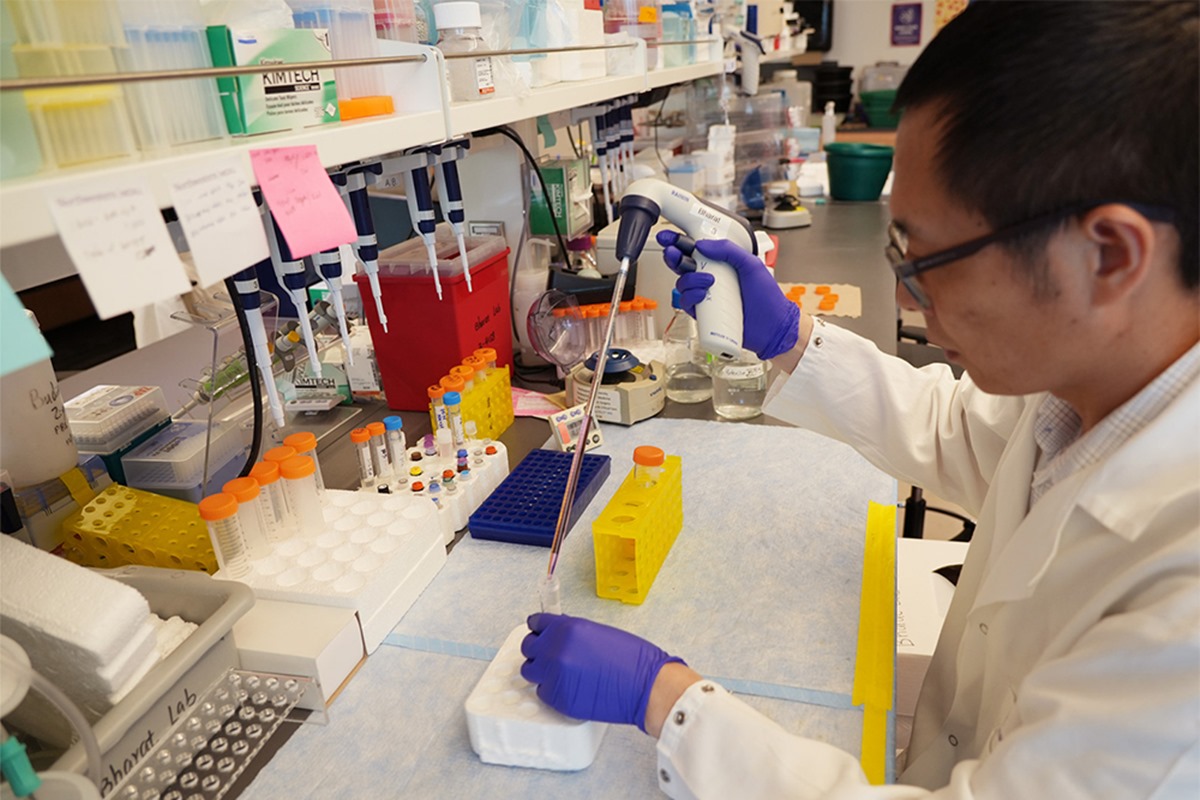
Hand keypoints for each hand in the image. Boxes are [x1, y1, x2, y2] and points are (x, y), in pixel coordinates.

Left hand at [520, 613, 683, 731]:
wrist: (646, 686)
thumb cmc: (631, 658)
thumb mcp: (597, 632)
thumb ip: (571, 632)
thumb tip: (555, 634)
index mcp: (566, 628)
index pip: (536, 623)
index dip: (539, 628)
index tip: (540, 632)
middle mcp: (555, 650)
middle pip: (528, 648)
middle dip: (538, 650)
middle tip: (550, 655)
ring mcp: (555, 676)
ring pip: (530, 672)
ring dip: (541, 671)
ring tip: (560, 673)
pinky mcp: (558, 699)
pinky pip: (543, 693)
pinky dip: (552, 690)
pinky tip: (570, 687)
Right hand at [656, 231, 799, 359]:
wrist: (772, 327)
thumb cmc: (767, 298)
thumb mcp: (751, 265)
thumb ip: (729, 250)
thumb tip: (703, 244)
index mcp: (721, 263)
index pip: (696, 249)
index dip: (679, 243)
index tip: (668, 238)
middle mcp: (711, 277)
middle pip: (682, 265)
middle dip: (674, 257)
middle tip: (675, 255)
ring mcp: (706, 295)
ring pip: (682, 283)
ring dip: (689, 279)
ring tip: (708, 281)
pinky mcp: (703, 313)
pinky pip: (687, 302)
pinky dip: (691, 296)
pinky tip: (703, 295)